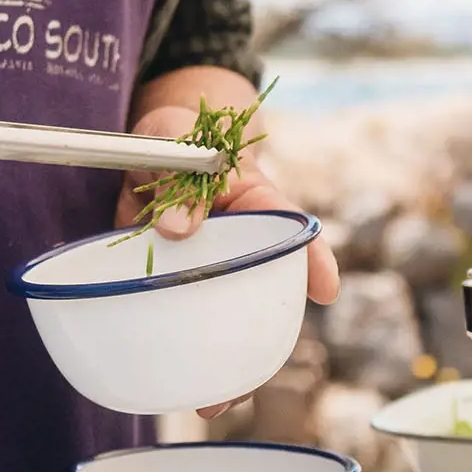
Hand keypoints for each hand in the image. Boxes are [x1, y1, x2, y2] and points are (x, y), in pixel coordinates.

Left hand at [118, 103, 341, 307]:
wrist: (144, 148)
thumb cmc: (174, 137)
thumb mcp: (173, 139)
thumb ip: (177, 177)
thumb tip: (177, 228)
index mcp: (251, 195)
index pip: (288, 224)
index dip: (312, 256)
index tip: (327, 289)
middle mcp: (233, 233)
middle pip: (260, 269)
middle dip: (270, 299)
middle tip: (268, 327)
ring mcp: (202, 255)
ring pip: (216, 289)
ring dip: (211, 310)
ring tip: (208, 335)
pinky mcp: (167, 268)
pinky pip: (171, 292)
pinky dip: (163, 305)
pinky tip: (158, 326)